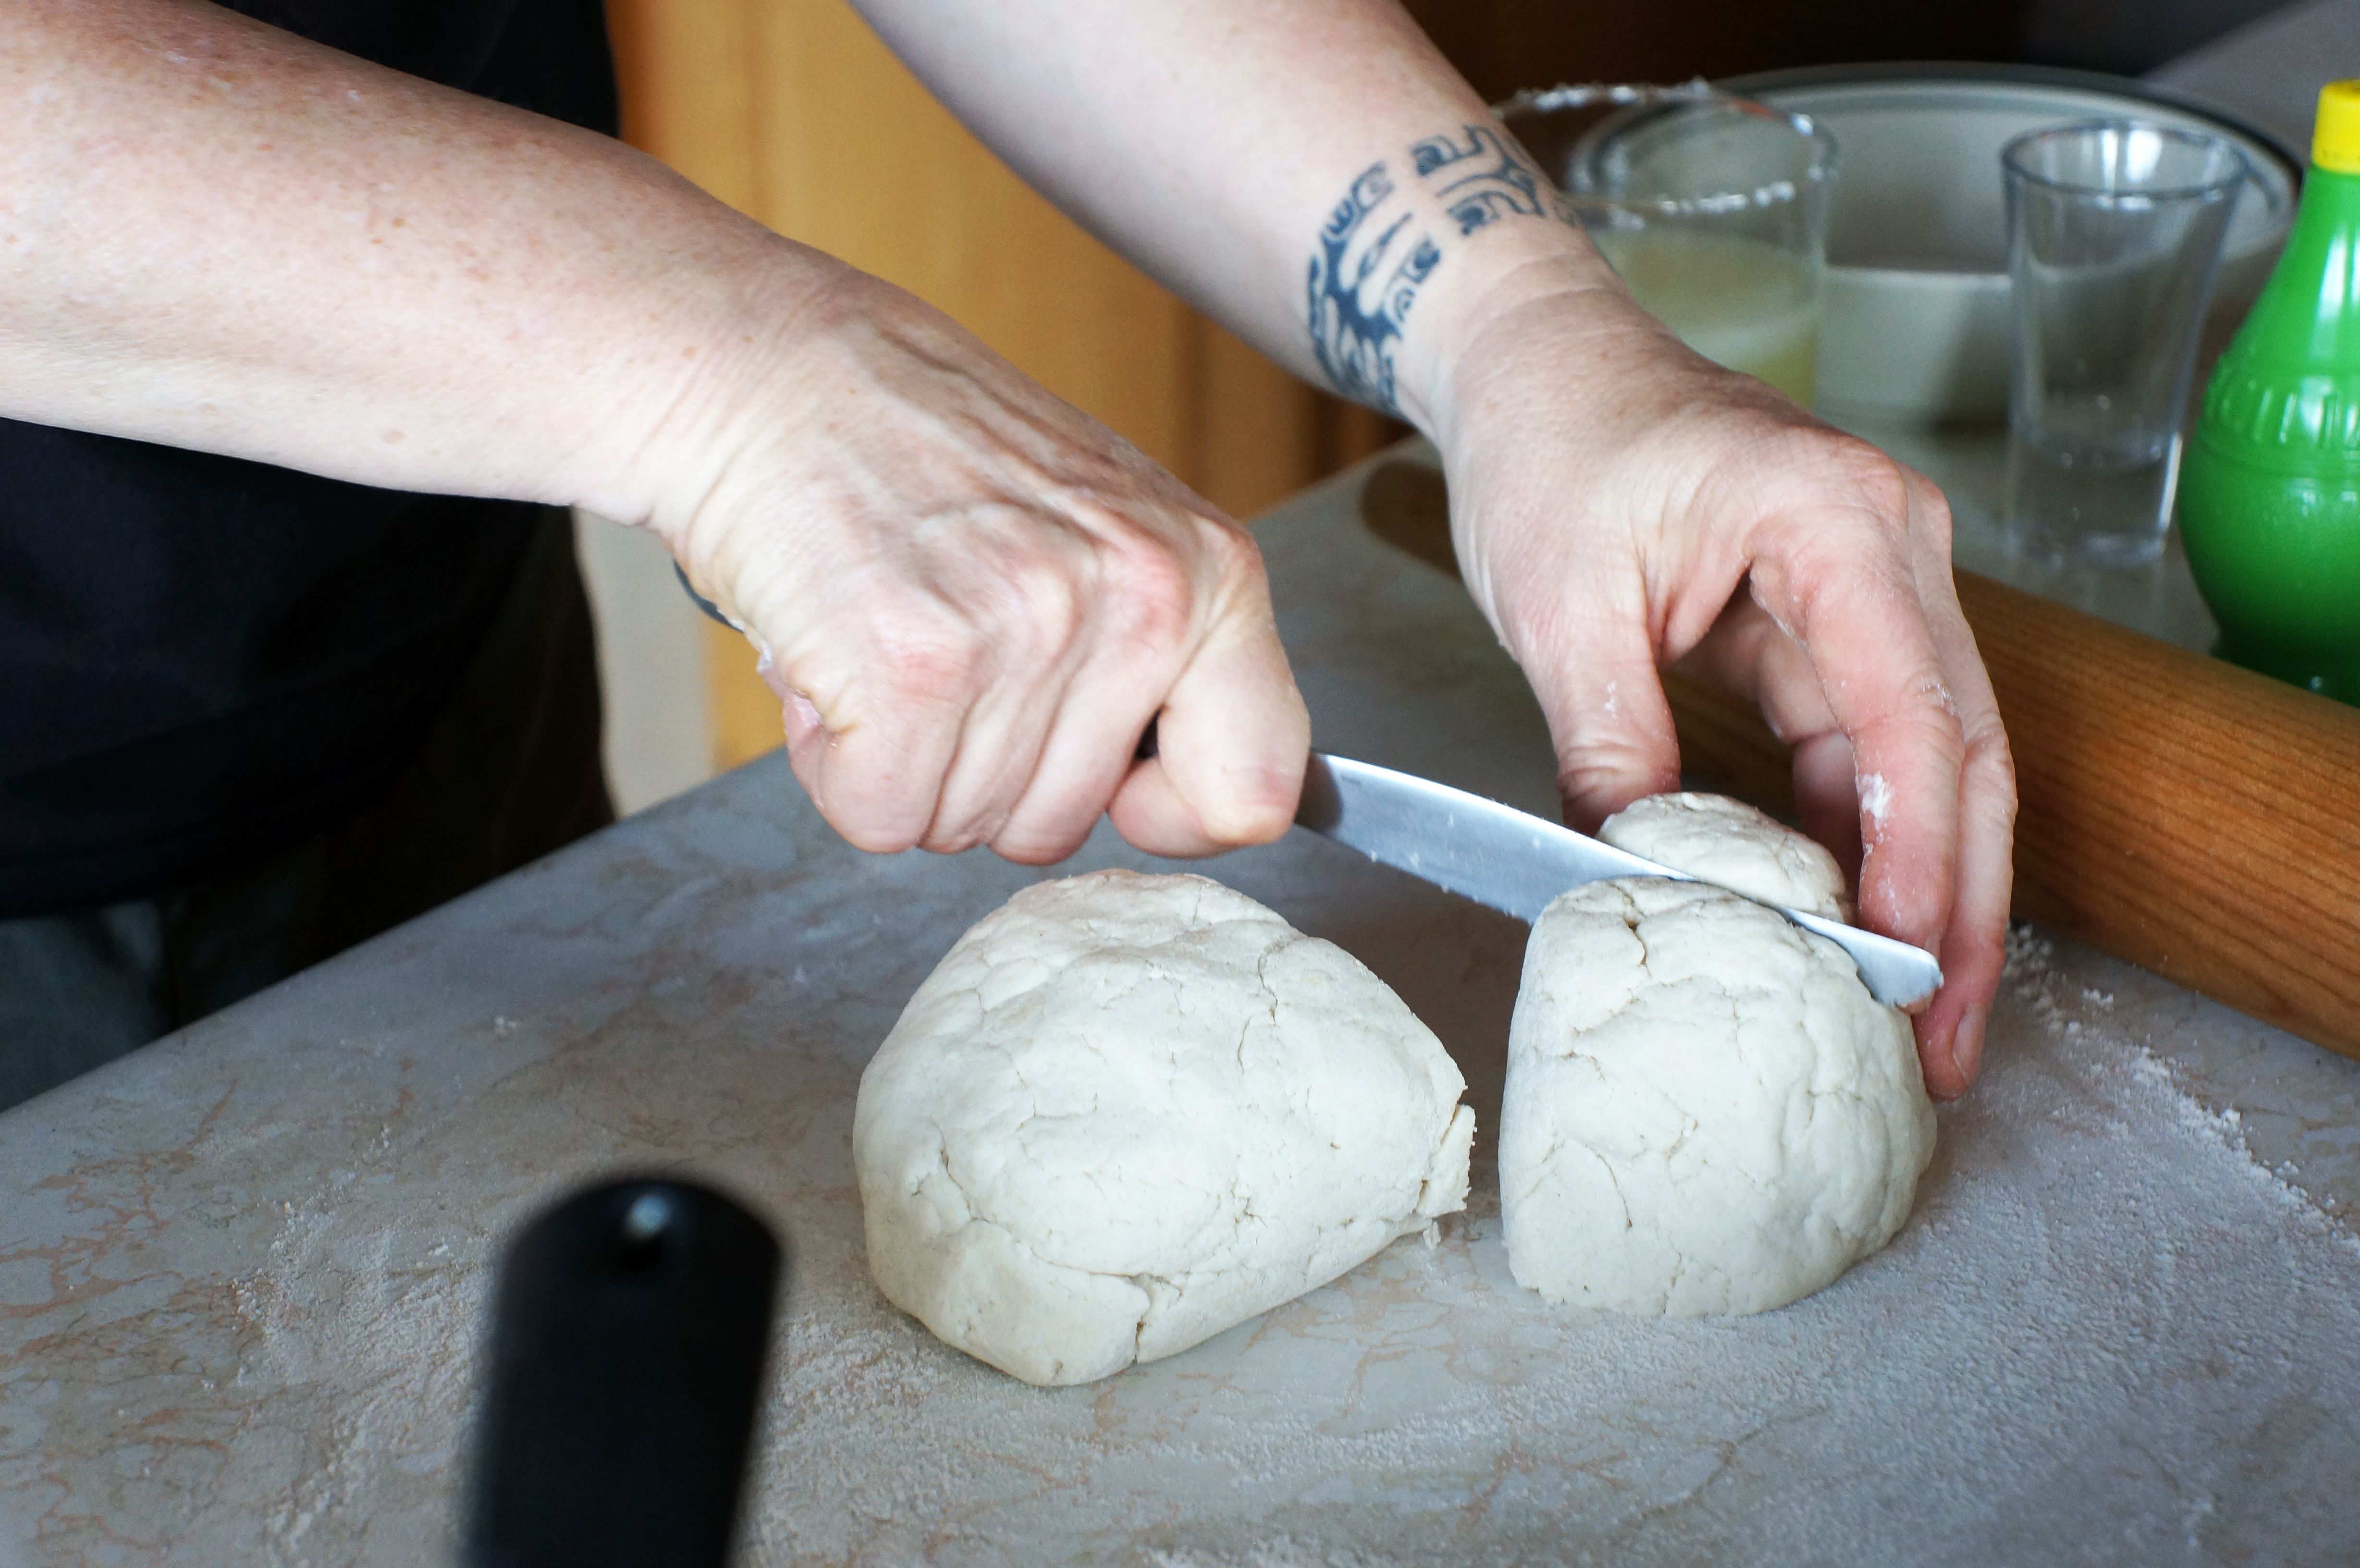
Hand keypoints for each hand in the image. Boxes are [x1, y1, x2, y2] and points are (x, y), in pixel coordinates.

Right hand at [655, 266, 1307, 863]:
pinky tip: (833, 661)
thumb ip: (1165, 656)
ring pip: (964, 828)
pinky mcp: (915, 668)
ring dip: (903, 760)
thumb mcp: (1105, 527)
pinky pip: (881, 816)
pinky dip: (835, 766)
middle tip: (938, 648)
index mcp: (1210, 570)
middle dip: (983, 770)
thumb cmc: (927, 453)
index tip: (1113, 785)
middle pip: (1066, 827)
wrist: (772, 371)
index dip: (1170, 814)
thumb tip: (1198, 803)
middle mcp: (1141, 601)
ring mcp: (1030, 632)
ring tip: (884, 635)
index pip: (1259, 791)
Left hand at [1424, 276, 2015, 1099]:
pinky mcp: (1824, 628)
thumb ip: (1609, 743)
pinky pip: (1860, 752)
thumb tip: (1636, 879)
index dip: (1919, 853)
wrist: (1533, 363)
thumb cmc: (1550, 442)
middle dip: (1962, 905)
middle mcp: (1888, 549)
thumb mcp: (1560, 603)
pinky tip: (1845, 930)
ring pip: (1926, 765)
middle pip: (1963, 751)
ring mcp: (1866, 589)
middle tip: (1946, 1039)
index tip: (1910, 960)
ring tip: (1911, 1017)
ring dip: (1921, 889)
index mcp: (1838, 519)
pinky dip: (1856, 843)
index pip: (1913, 713)